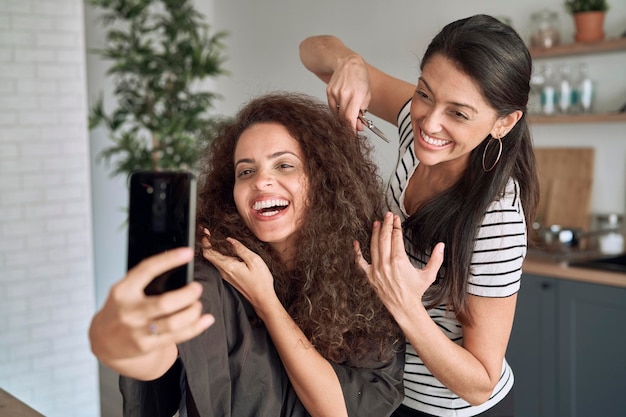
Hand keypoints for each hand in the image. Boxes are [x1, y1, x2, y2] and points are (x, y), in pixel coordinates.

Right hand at [89, 248, 213, 363]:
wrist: (103, 341)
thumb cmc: (121, 309)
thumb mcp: (125, 291)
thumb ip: (145, 283)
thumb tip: (181, 275)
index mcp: (123, 291)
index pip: (147, 270)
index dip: (169, 260)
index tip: (188, 253)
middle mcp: (129, 311)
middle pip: (165, 303)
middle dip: (188, 294)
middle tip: (197, 288)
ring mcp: (137, 330)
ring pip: (174, 322)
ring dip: (193, 312)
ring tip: (197, 305)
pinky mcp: (146, 346)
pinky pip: (177, 336)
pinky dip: (196, 327)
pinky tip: (206, 320)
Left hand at [202, 234, 278, 313]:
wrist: (262, 299)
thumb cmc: (261, 281)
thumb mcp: (254, 261)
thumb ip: (240, 249)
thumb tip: (230, 240)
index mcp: (228, 266)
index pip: (209, 253)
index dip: (206, 241)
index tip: (206, 232)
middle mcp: (224, 272)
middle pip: (209, 256)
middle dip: (207, 243)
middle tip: (209, 233)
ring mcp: (226, 275)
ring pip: (214, 260)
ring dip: (213, 249)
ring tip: (216, 239)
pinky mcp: (229, 277)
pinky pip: (220, 264)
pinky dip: (219, 255)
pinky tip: (225, 250)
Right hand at [326, 53, 371, 131]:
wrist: (348, 63)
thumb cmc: (360, 78)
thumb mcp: (367, 95)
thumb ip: (362, 112)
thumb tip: (358, 127)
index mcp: (356, 95)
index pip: (350, 118)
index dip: (351, 129)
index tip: (353, 135)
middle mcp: (344, 94)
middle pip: (343, 118)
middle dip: (348, 125)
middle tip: (354, 126)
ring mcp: (334, 93)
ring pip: (337, 114)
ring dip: (343, 117)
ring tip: (350, 111)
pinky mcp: (329, 92)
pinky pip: (332, 107)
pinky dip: (337, 110)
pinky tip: (343, 105)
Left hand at [355, 212, 444, 322]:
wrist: (404, 307)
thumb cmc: (416, 291)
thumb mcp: (429, 275)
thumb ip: (436, 259)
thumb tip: (441, 244)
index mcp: (400, 261)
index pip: (396, 238)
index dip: (396, 226)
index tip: (396, 218)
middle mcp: (386, 264)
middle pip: (384, 238)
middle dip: (386, 224)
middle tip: (387, 215)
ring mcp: (376, 270)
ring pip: (373, 246)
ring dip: (375, 233)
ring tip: (376, 223)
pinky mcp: (370, 276)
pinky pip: (360, 262)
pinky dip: (357, 252)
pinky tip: (355, 242)